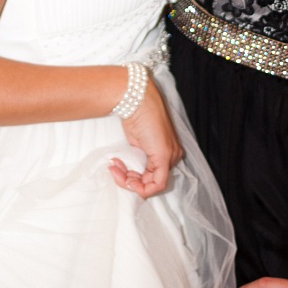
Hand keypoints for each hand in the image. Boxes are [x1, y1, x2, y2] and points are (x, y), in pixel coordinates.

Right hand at [108, 77, 182, 198]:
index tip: (118, 169)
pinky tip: (123, 176)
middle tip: (115, 169)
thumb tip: (131, 173)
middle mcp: (173, 155)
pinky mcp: (164, 158)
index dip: (134, 179)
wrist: (136, 100)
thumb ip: (139, 158)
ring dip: (128, 181)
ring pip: (152, 185)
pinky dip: (138, 186)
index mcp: (170, 150)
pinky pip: (156, 185)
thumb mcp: (137, 142)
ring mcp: (170, 156)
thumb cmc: (136, 115)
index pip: (153, 176)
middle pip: (152, 182)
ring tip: (115, 167)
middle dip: (129, 181)